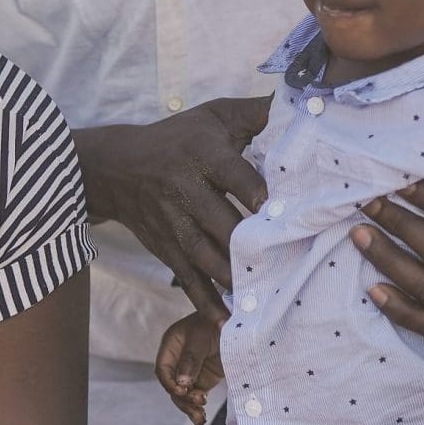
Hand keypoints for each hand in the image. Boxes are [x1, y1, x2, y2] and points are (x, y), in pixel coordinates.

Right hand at [76, 98, 268, 317]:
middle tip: (289, 262)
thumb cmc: (178, 139)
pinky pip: (187, 279)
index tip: (282, 211)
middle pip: (221, 223)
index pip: (233, 176)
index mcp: (202, 156)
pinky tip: (228, 321)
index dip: (257, 194)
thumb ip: (257, 113)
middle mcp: (185, 192)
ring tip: (264, 295)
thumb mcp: (213, 117)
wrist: (117, 168)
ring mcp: (174, 225)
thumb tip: (305, 104)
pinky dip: (206, 302)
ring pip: (205, 256)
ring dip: (233, 277)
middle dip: (250, 244)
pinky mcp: (166, 249)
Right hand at [154, 311, 224, 424]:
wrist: (237, 323)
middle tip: (199, 403)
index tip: (183, 391)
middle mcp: (177, 361)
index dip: (170, 383)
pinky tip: (201, 419)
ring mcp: (190, 372)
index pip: (163, 370)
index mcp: (171, 346)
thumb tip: (182, 383)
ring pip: (183, 395)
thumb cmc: (215, 322)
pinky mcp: (203, 380)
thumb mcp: (201, 337)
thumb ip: (191, 358)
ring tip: (200, 418)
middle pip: (172, 386)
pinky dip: (197, 408)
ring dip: (190, 407)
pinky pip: (195, 396)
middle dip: (183, 398)